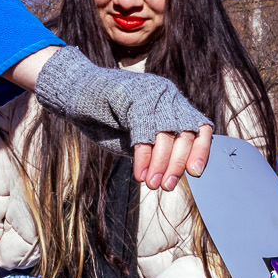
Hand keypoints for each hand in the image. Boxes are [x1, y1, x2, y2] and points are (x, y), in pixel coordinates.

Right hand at [17, 45, 212, 190]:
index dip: (201, 150)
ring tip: (152, 183)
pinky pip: (143, 129)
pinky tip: (139, 171)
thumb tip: (175, 172)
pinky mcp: (133, 95)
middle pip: (185, 132)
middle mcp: (167, 95)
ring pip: (166, 133)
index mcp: (173, 104)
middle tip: (166, 185)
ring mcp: (151, 92)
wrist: (76, 93)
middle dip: (177, 163)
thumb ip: (157, 149)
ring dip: (160, 162)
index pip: (199, 126)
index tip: (195, 173)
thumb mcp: (138, 136)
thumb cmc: (107, 118)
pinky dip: (143, 154)